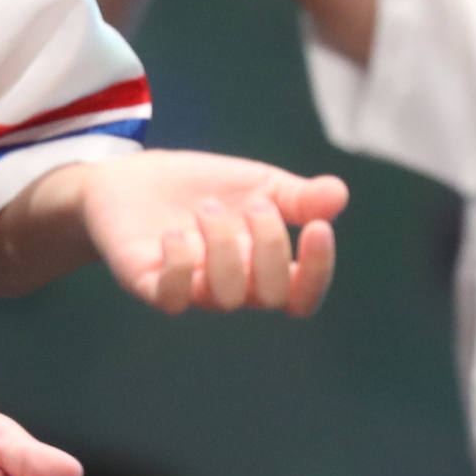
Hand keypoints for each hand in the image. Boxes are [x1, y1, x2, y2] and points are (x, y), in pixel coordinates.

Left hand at [79, 151, 346, 314]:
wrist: (136, 177)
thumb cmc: (204, 186)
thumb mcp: (259, 184)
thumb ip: (299, 196)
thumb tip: (339, 196)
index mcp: (263, 267)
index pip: (301, 296)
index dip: (317, 272)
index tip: (317, 228)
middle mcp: (232, 286)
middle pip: (269, 296)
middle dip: (269, 246)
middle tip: (254, 204)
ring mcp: (192, 289)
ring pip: (224, 296)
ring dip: (223, 246)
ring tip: (206, 208)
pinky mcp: (149, 284)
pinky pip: (172, 298)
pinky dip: (180, 264)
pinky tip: (174, 233)